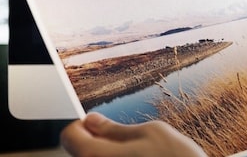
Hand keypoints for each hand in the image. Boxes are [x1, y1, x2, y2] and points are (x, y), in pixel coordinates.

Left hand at [60, 112, 206, 156]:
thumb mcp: (149, 132)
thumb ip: (115, 128)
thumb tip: (92, 120)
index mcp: (96, 155)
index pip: (69, 135)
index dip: (84, 125)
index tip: (99, 124)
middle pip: (81, 152)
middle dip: (97, 142)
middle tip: (126, 141)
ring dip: (109, 156)